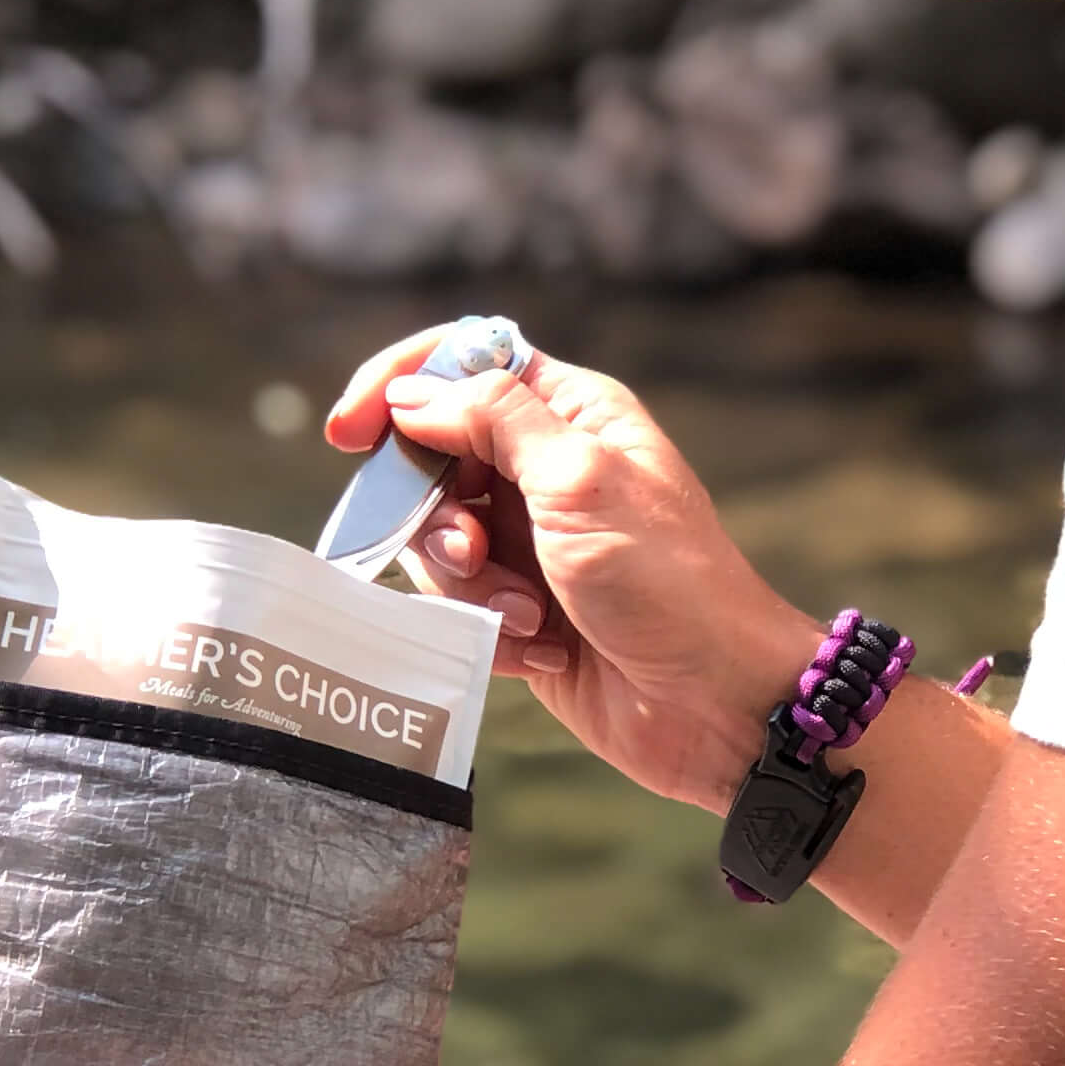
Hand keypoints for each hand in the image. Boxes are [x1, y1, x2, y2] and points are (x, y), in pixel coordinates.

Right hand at [330, 332, 815, 810]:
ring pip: (436, 539)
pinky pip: (459, 603)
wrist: (713, 704)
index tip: (351, 432)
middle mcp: (547, 468)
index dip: (402, 385)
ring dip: (470, 582)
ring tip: (528, 614)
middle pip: (433, 459)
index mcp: (572, 414)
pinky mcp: (522, 606)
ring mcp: (533, 540)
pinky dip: (490, 627)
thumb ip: (493, 421)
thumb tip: (414, 392)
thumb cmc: (668, 584)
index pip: (467, 361)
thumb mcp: (579, 481)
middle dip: (435, 514)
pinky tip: (542, 647)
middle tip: (471, 552)